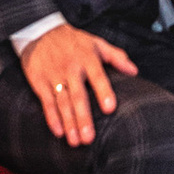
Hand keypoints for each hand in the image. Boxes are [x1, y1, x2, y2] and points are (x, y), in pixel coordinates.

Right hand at [25, 23, 135, 146]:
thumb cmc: (74, 41)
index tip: (109, 109)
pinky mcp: (39, 82)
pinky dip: (51, 117)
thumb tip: (134, 71)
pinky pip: (46, 102)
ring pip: (62, 102)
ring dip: (69, 122)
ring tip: (75, 141)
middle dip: (83, 118)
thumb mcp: (97, 43)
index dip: (104, 93)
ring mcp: (54, 76)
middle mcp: (71, 69)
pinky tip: (58, 132)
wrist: (40, 31)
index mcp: (87, 58)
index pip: (98, 77)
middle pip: (78, 96)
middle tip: (89, 138)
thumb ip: (116, 56)